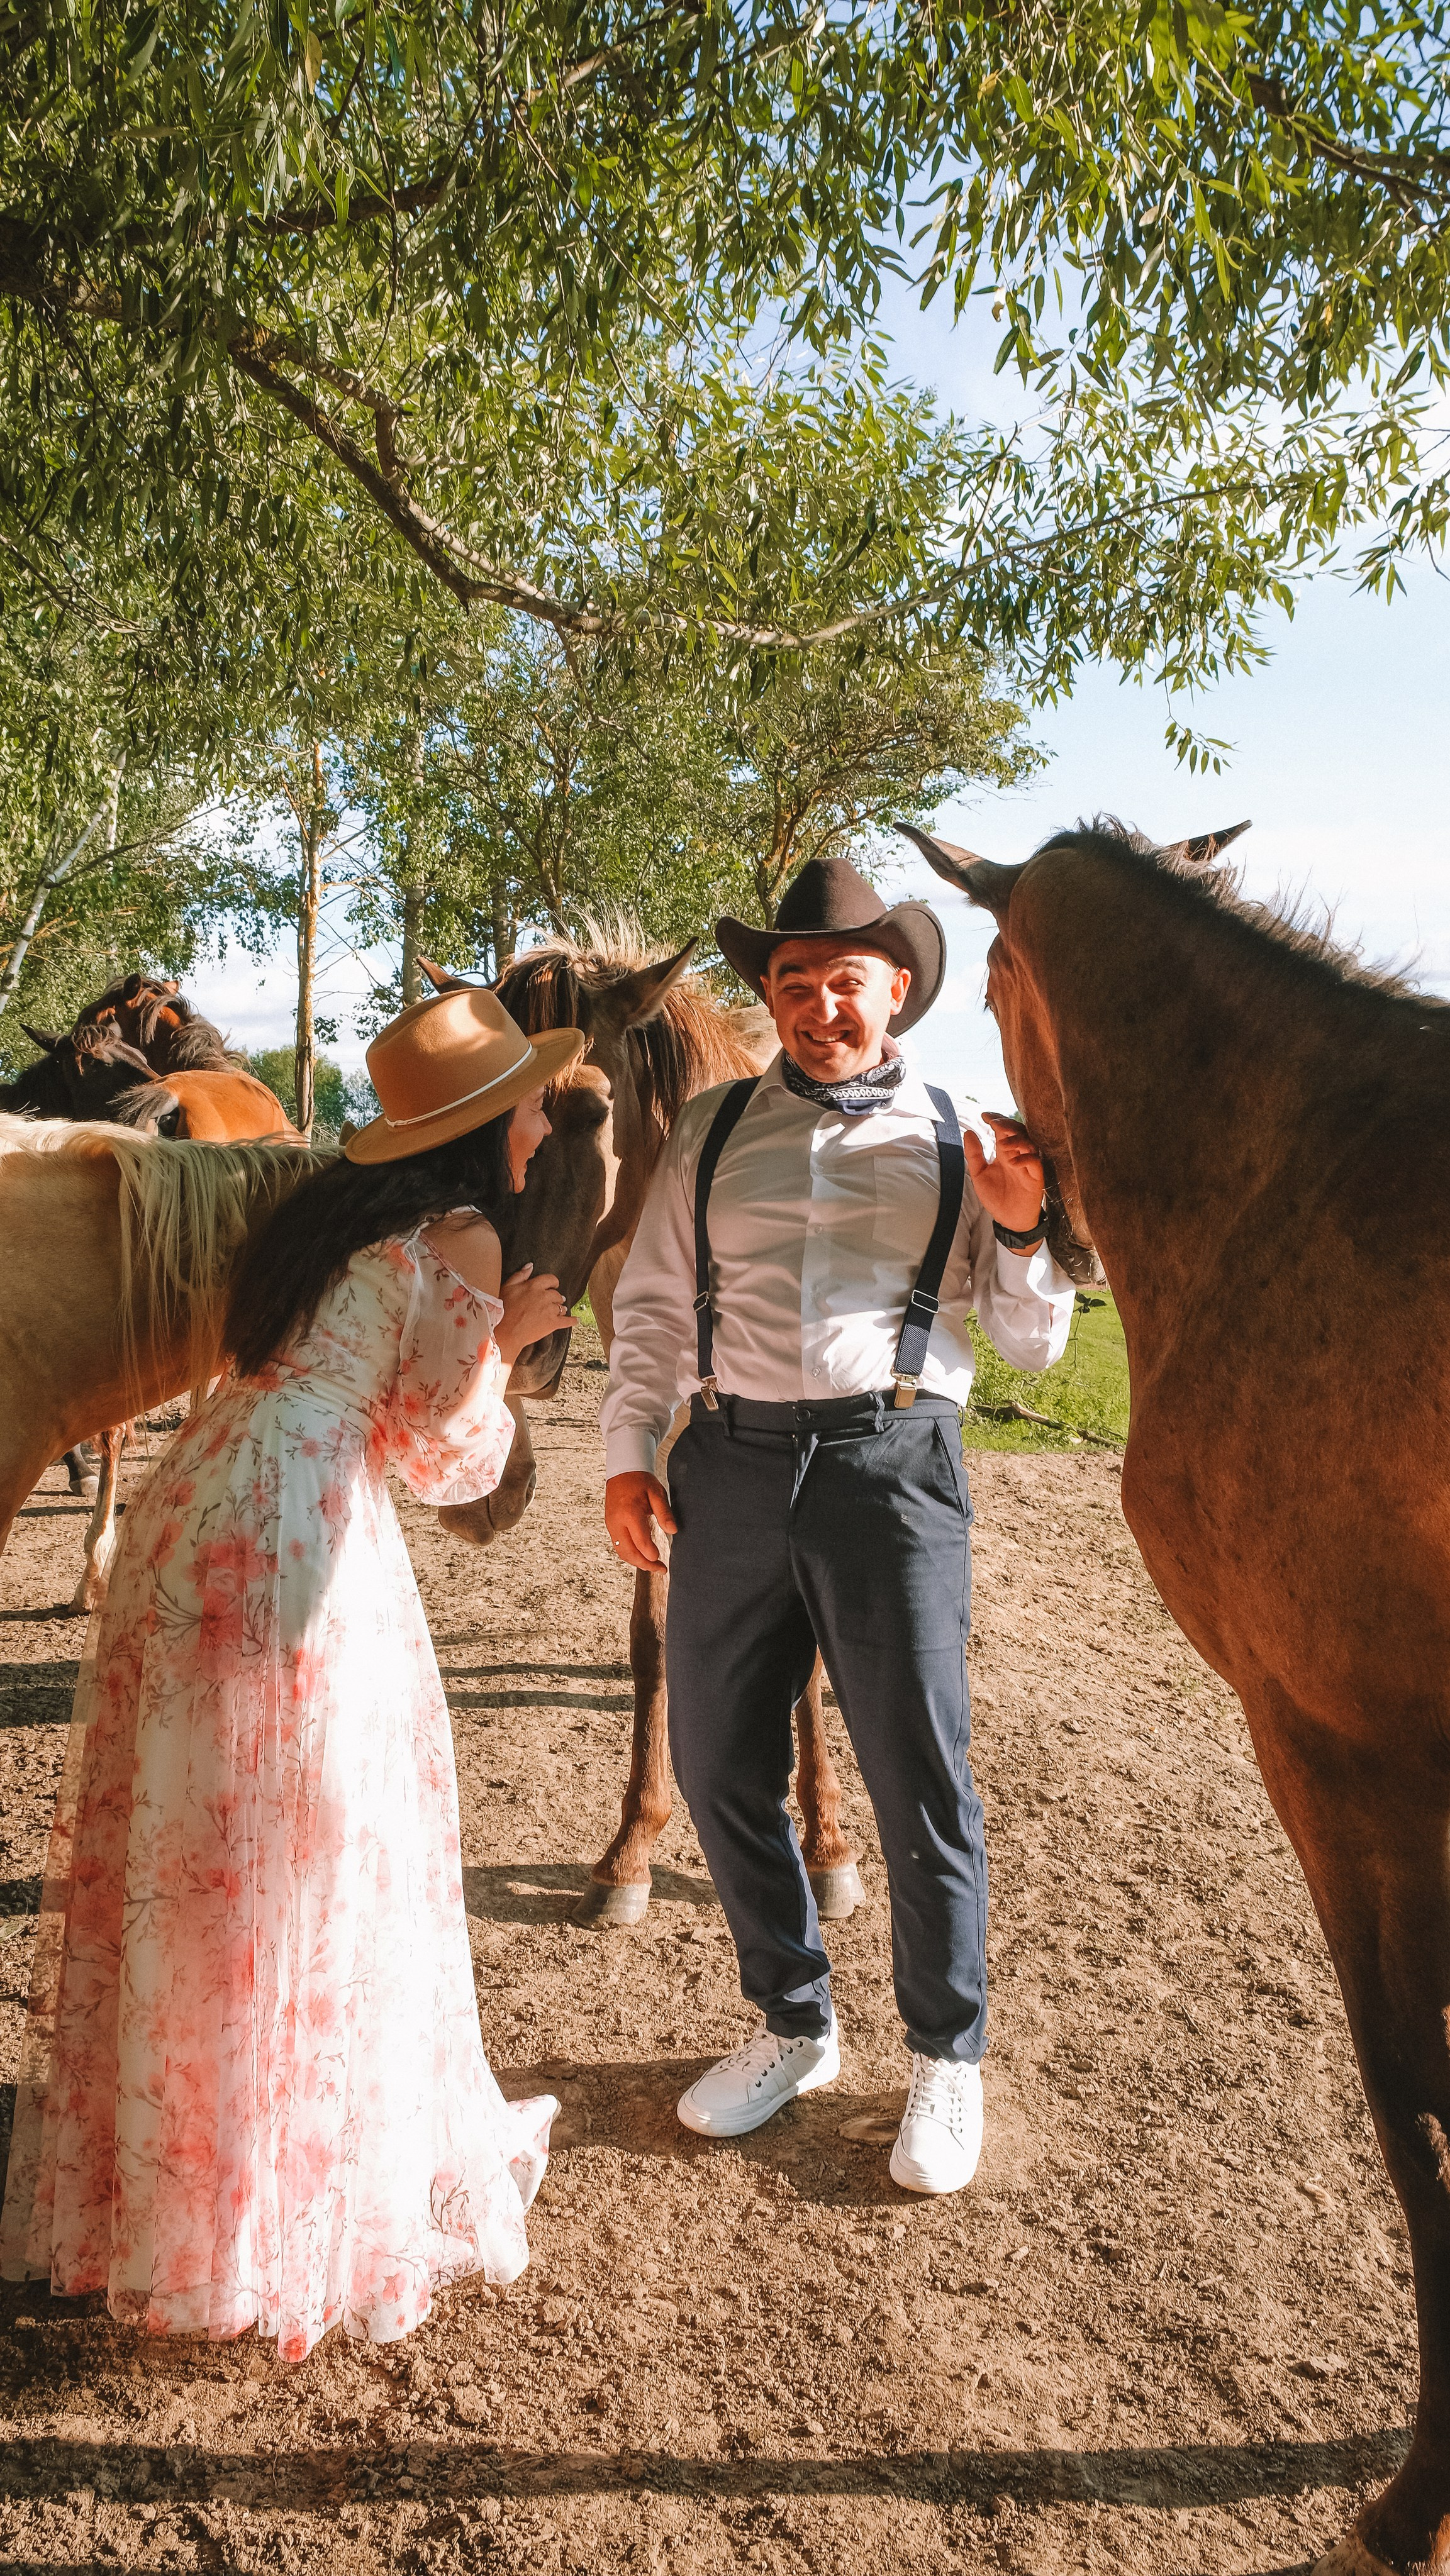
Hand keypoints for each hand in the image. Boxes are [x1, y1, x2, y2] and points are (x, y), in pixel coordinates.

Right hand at [494, 1264, 571, 1365]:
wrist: (505, 1332)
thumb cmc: (502, 1310)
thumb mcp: (507, 1287)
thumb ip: (520, 1275)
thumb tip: (530, 1265)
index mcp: (534, 1286)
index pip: (550, 1279)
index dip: (553, 1283)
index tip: (553, 1285)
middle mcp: (544, 1296)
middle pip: (557, 1294)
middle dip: (556, 1297)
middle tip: (555, 1301)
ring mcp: (550, 1310)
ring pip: (561, 1307)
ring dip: (561, 1308)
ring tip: (561, 1310)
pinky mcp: (552, 1324)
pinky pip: (567, 1321)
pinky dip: (572, 1321)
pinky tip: (576, 1320)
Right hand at [605, 1471, 677, 1572]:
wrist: (622, 1471)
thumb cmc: (641, 1481)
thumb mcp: (657, 1493)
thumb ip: (664, 1513)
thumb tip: (673, 1531)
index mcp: (630, 1513)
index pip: (640, 1542)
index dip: (651, 1554)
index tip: (662, 1561)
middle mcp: (617, 1522)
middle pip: (628, 1552)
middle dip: (644, 1564)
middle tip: (660, 1569)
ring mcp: (611, 1524)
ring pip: (621, 1551)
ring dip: (636, 1562)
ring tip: (652, 1566)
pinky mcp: (609, 1525)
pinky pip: (618, 1545)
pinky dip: (629, 1554)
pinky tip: (641, 1556)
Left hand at [964, 1111, 1046, 1236]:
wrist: (1009, 1220)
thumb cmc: (996, 1196)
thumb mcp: (979, 1174)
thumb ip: (974, 1154)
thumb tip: (968, 1132)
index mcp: (1004, 1153)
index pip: (1003, 1130)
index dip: (996, 1120)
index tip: (984, 1116)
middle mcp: (1017, 1156)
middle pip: (1018, 1132)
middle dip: (1008, 1125)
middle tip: (995, 1123)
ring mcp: (1027, 1166)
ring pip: (1029, 1144)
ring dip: (1016, 1140)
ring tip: (1002, 1144)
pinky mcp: (1035, 1178)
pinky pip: (1035, 1163)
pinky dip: (1025, 1159)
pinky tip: (1012, 1162)